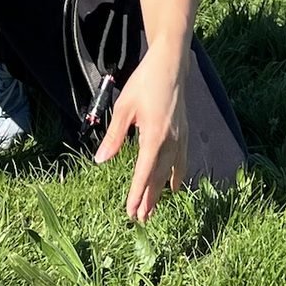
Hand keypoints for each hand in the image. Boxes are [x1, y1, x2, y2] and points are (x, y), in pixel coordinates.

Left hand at [93, 42, 188, 221]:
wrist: (170, 66)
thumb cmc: (145, 83)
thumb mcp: (124, 108)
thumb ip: (114, 136)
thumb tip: (101, 159)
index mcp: (154, 137)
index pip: (143, 173)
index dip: (136, 194)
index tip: (131, 212)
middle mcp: (171, 142)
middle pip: (158, 177)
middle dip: (148, 199)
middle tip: (141, 219)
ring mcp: (180, 138)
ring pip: (170, 172)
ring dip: (160, 191)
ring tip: (153, 209)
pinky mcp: (184, 133)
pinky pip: (181, 161)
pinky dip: (176, 175)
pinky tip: (174, 185)